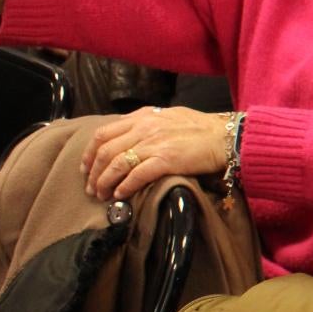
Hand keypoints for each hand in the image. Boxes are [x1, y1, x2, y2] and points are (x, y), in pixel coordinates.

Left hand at [82, 106, 228, 201]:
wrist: (226, 136)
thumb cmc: (202, 128)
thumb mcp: (169, 117)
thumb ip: (147, 124)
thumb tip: (129, 138)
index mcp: (143, 116)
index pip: (104, 133)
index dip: (89, 153)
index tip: (86, 168)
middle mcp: (144, 127)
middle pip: (105, 151)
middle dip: (93, 173)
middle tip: (92, 188)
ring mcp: (155, 143)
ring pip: (116, 164)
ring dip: (105, 182)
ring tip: (102, 195)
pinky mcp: (166, 159)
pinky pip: (136, 175)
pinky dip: (124, 186)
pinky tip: (120, 195)